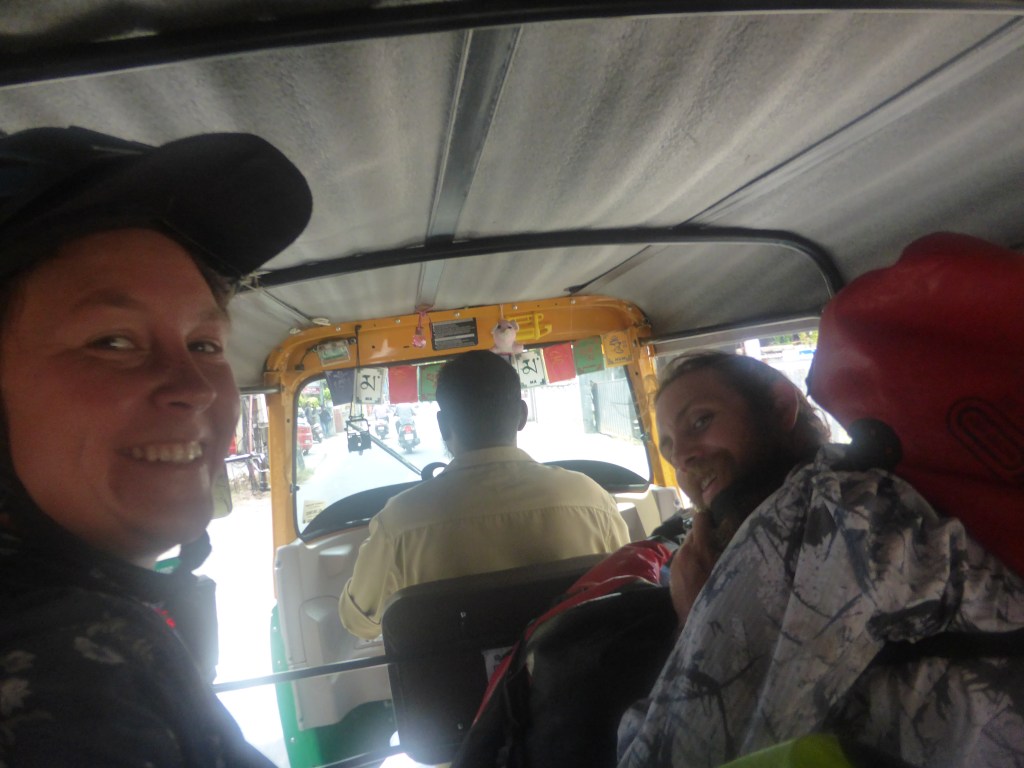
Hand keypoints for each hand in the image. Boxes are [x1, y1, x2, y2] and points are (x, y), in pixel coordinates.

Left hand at [668, 510, 718, 628]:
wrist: (695, 619)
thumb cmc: (716, 595)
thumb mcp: (726, 569)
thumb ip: (726, 549)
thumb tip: (731, 531)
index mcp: (699, 549)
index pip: (700, 519)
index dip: (709, 517)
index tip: (718, 520)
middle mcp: (684, 551)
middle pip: (694, 533)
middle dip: (704, 535)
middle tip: (718, 543)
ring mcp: (676, 561)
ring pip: (687, 545)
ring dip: (697, 548)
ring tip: (709, 559)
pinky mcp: (672, 571)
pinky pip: (683, 557)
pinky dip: (690, 559)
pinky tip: (699, 571)